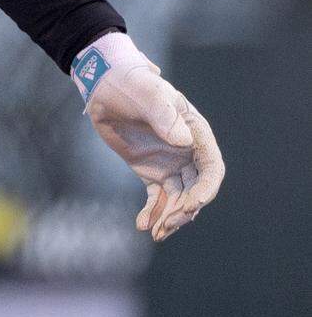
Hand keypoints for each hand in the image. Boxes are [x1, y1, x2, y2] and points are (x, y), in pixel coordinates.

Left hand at [72, 32, 224, 241]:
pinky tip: (142, 225)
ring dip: (170, 217)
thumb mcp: (146, 93)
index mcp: (195, 132)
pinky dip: (153, 212)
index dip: (205, 190)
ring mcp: (170, 162)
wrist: (105, 86)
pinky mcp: (151, 171)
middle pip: (197, 189)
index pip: (211, 168)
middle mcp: (188, 151)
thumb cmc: (130, 83)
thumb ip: (164, 114)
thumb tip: (184, 141)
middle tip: (166, 225)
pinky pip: (158, 197)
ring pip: (178, 197)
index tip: (190, 205)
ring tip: (154, 233)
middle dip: (185, 210)